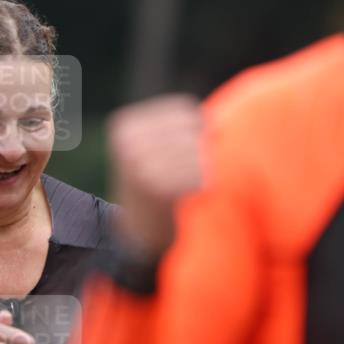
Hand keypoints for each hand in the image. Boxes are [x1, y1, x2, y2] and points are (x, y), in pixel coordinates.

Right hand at [107, 94, 203, 257]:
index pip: (183, 109)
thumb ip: (178, 125)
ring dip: (203, 168)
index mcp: (124, 125)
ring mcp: (141, 165)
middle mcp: (130, 143)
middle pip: (192, 130)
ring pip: (198, 152)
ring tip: (185, 183)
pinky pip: (200, 174)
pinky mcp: (158, 188)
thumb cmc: (152, 182)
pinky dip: (204, 185)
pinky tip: (188, 196)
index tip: (190, 147)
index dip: (200, 126)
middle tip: (186, 172)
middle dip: (202, 149)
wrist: (136, 234)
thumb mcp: (150, 145)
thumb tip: (218, 123)